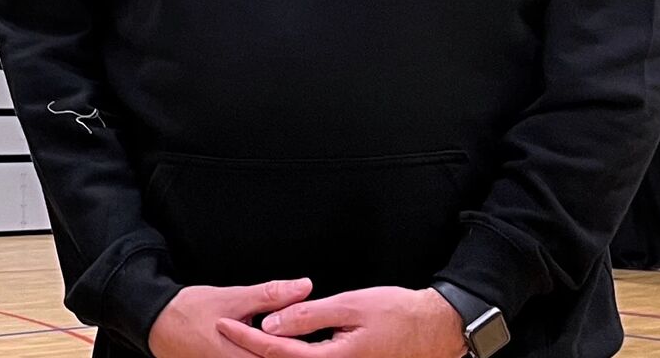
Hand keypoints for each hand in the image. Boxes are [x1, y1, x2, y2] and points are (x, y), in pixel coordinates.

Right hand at [150, 279, 313, 357]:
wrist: (156, 323)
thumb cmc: (190, 310)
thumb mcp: (232, 298)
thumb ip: (270, 295)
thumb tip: (304, 286)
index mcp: (238, 357)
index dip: (303, 351)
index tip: (318, 340)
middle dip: (292, 352)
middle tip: (310, 341)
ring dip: (279, 354)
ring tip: (294, 344)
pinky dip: (261, 356)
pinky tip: (272, 348)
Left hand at [214, 285, 467, 357]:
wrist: (436, 330)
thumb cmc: (397, 313)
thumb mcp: (350, 306)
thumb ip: (308, 316)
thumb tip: (271, 325)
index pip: (277, 351)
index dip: (247, 338)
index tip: (223, 324)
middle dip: (252, 351)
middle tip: (223, 332)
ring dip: (270, 354)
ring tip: (241, 336)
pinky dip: (291, 354)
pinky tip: (277, 342)